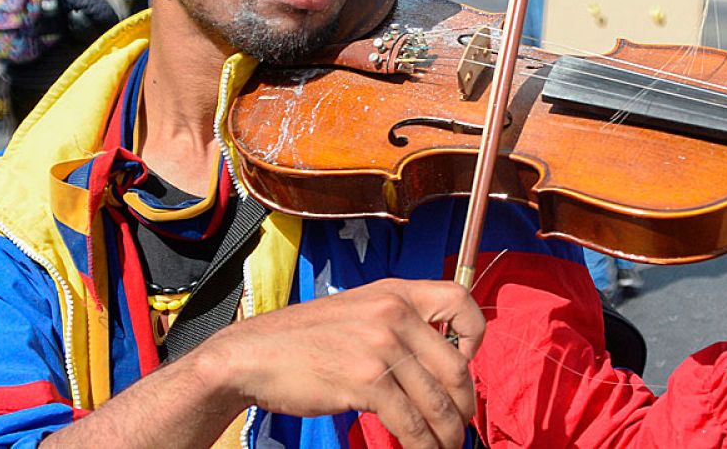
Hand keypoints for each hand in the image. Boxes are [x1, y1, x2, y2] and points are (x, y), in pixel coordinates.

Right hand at [201, 279, 483, 448]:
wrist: (251, 355)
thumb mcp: (356, 311)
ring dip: (449, 432)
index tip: (467, 362)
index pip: (461, 300)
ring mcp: (380, 346)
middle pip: (456, 364)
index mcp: (395, 291)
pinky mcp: (365, 381)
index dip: (475, 334)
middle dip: (464, 403)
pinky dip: (422, 444)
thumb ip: (396, 324)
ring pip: (437, 400)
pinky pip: (411, 421)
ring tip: (448, 445)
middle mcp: (393, 313)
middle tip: (462, 421)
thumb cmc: (302, 339)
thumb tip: (436, 360)